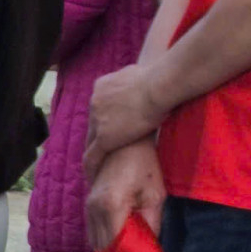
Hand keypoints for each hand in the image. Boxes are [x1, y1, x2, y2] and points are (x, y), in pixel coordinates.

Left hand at [84, 63, 169, 180]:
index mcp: (102, 86)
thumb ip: (134, 82)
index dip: (106, 117)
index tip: (113, 124)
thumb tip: (144, 84)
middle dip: (100, 133)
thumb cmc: (158, 78)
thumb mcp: (140, 74)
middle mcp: (95, 102)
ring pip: (91, 141)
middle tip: (109, 145)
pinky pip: (92, 156)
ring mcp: (97, 121)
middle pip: (94, 124)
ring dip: (96, 151)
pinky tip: (94, 176)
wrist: (159, 86)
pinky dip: (92, 167)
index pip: (100, 106)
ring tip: (100, 163)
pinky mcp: (104, 138)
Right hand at [84, 141, 164, 251]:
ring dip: (110, 249)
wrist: (126, 144)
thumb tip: (150, 248)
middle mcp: (93, 209)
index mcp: (110, 206)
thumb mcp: (155, 195)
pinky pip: (92, 230)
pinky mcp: (87, 205)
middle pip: (100, 247)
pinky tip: (122, 238)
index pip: (112, 245)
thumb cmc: (145, 166)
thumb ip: (151, 224)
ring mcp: (87, 207)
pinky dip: (105, 238)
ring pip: (94, 241)